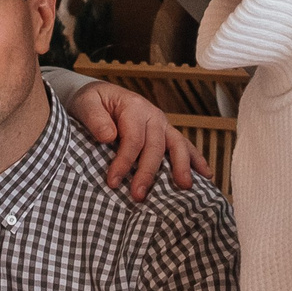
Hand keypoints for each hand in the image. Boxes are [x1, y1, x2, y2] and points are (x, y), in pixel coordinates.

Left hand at [67, 81, 206, 199]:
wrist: (100, 95)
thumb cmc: (92, 102)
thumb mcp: (86, 104)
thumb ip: (95, 119)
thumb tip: (108, 136)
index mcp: (134, 107)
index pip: (132, 139)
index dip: (124, 162)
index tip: (113, 182)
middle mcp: (153, 115)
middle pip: (155, 146)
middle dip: (148, 172)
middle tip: (139, 195)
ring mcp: (162, 124)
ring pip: (177, 145)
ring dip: (182, 166)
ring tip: (185, 187)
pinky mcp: (165, 133)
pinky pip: (183, 146)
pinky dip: (196, 160)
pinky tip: (205, 176)